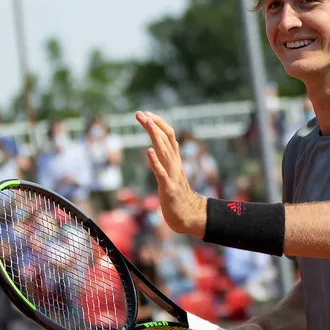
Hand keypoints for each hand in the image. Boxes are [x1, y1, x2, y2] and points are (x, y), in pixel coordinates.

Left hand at [136, 111, 205, 235]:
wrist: (189, 217)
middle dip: (153, 124)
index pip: (168, 136)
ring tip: (147, 123)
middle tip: (140, 113)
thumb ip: (169, 159)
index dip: (158, 123)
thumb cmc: (178, 196)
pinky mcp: (168, 188)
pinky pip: (161, 173)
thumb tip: (167, 144)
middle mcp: (175, 164)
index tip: (145, 114)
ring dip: (155, 136)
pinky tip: (149, 151)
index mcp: (175, 160)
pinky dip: (155, 161)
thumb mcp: (172, 174)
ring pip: (164, 151)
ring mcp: (172, 175)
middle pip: (166, 139)